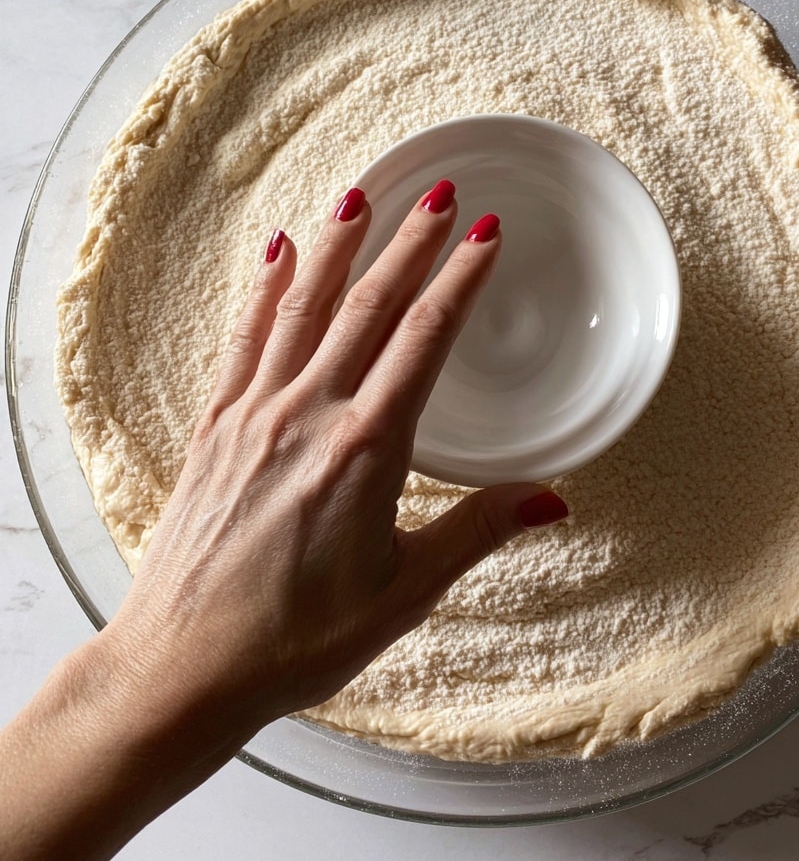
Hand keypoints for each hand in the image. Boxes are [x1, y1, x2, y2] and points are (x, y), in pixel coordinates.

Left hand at [104, 179, 567, 736]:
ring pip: (304, 308)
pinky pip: (244, 339)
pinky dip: (264, 291)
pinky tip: (278, 254)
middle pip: (369, 306)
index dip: (460, 279)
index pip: (426, 339)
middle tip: (438, 193)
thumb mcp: (404, 593)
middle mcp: (309, 416)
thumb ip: (477, 531)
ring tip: (362, 196)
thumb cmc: (296, 640)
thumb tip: (552, 499)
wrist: (184, 666)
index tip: (485, 233)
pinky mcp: (215, 427)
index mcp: (367, 451)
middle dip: (409, 243)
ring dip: (339, 248)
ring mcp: (255, 415)